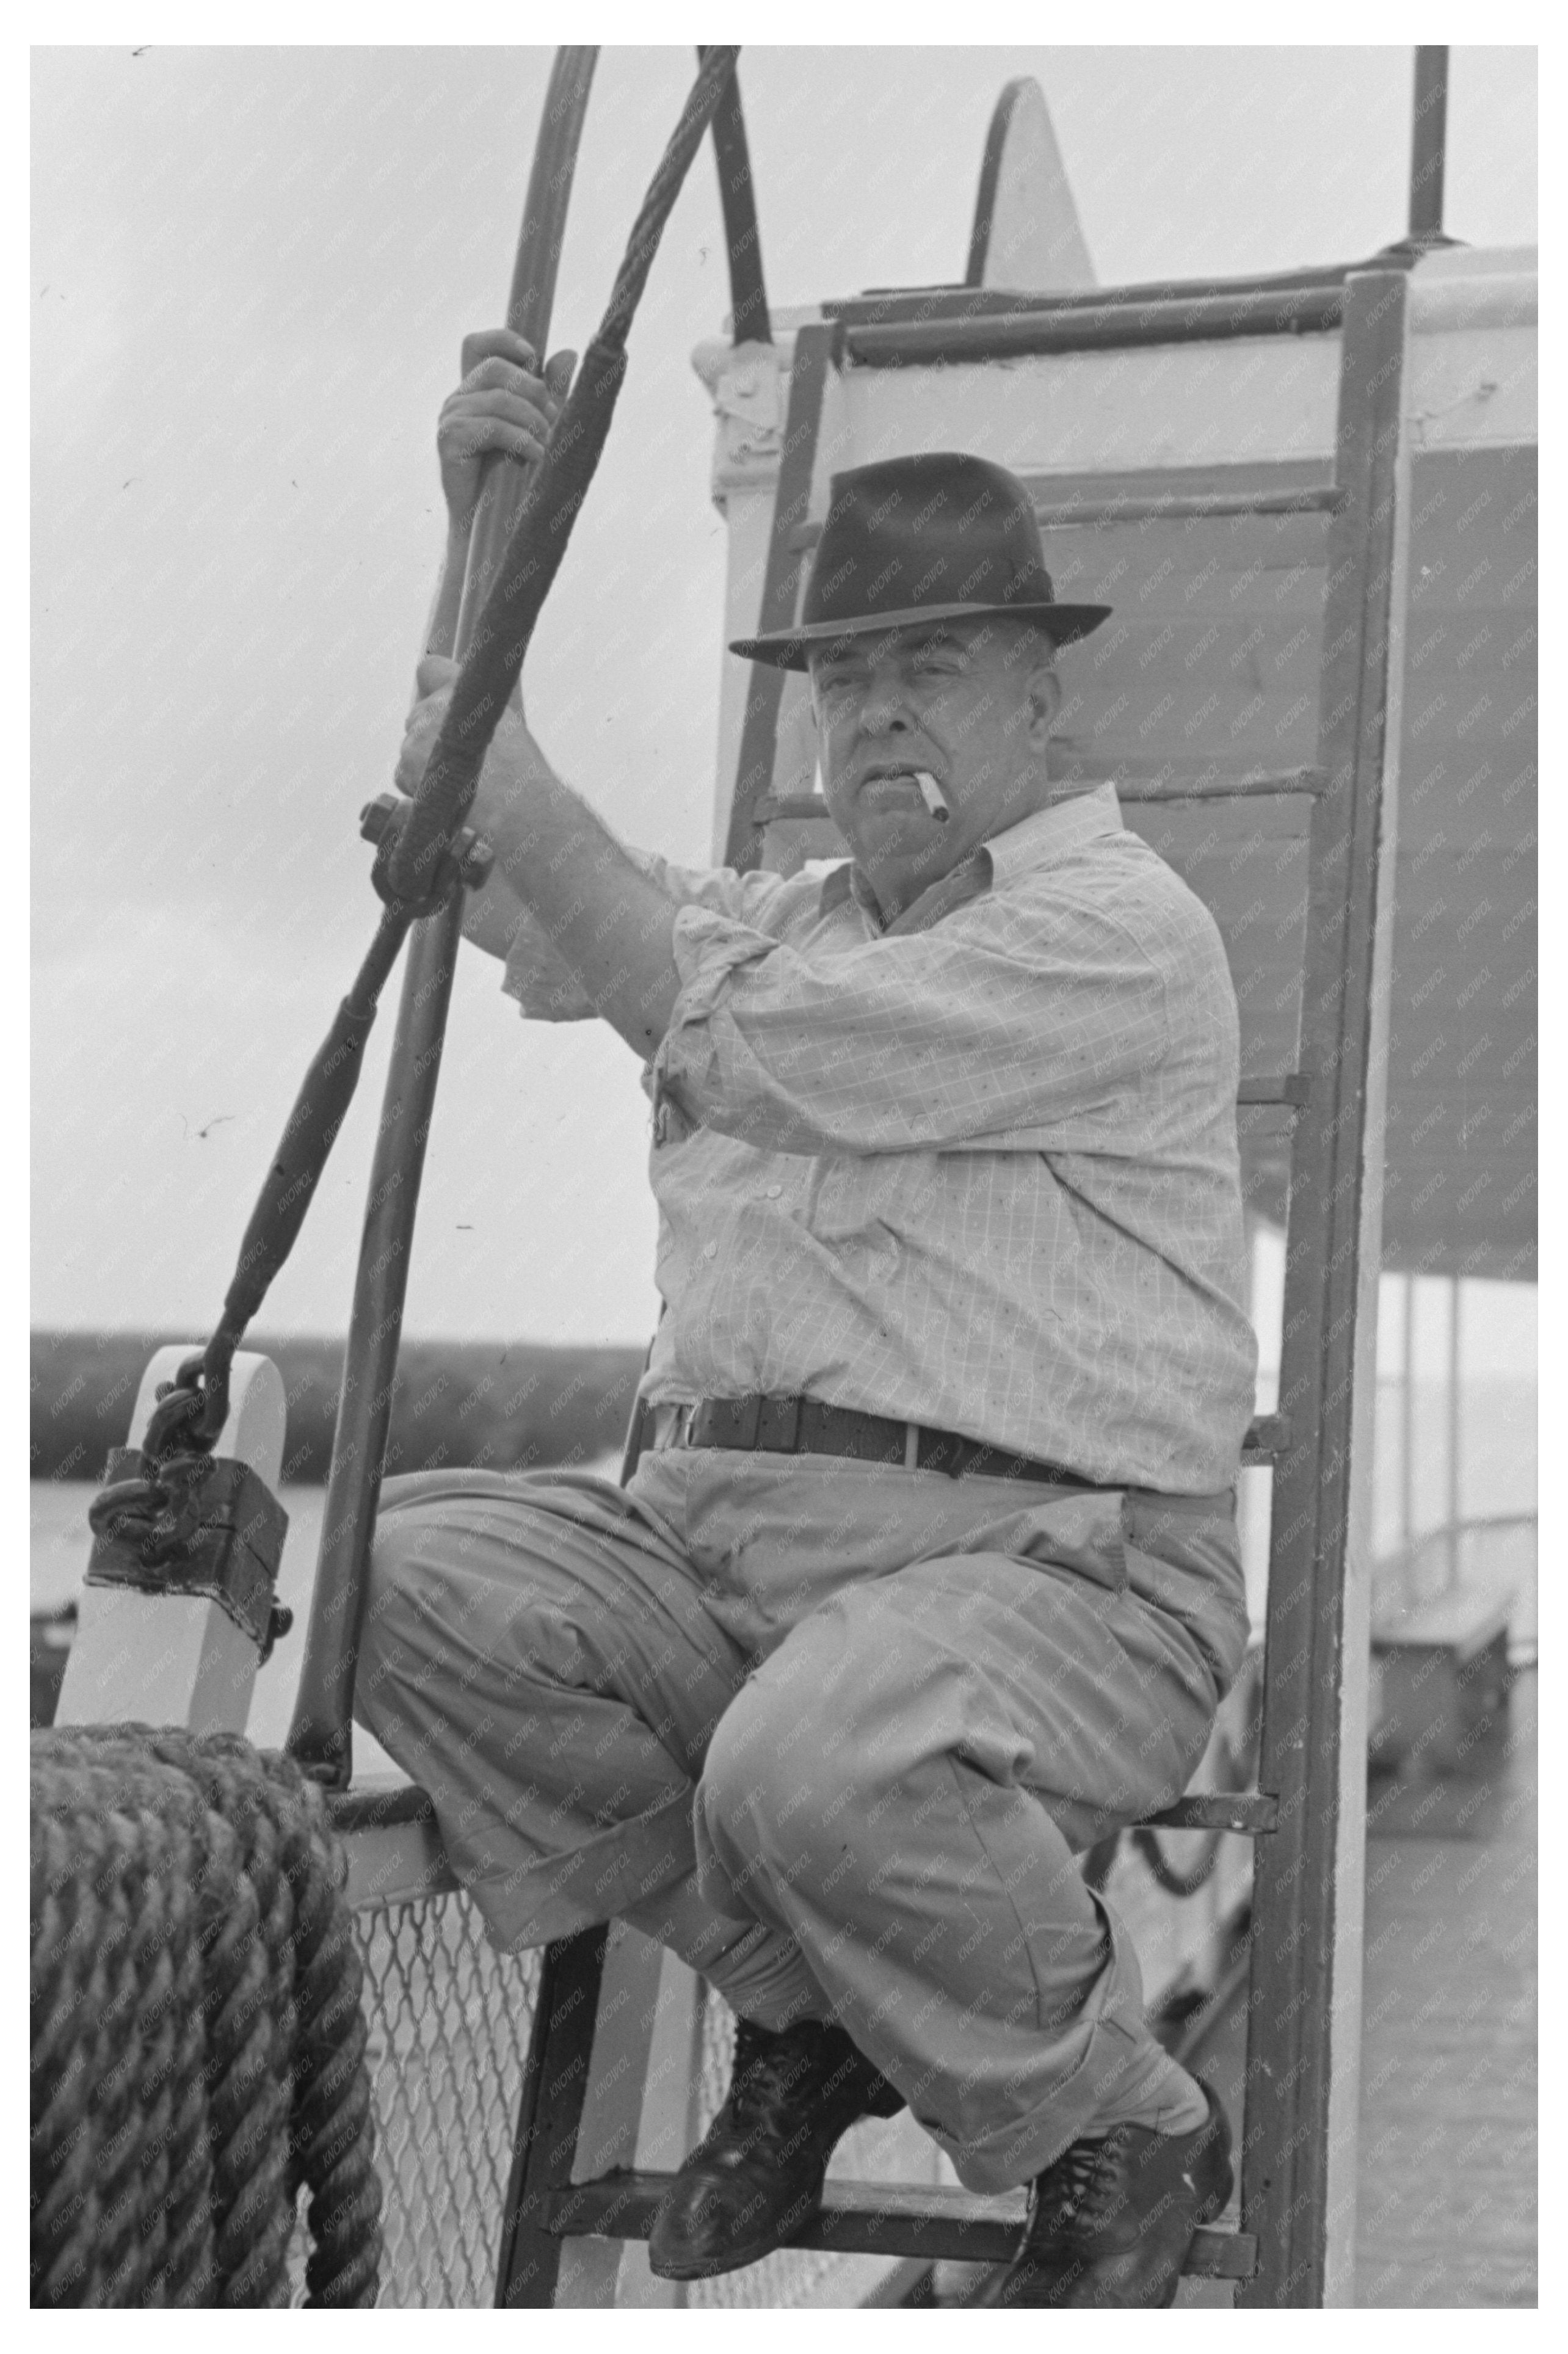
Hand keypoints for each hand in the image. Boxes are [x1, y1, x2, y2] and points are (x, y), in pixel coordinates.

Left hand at [394, 654, 550, 860]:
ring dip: (426, 760)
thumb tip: (464, 708)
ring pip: (411, 746)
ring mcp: (415, 739)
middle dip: (431, 733)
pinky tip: (446, 791)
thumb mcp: (505, 721)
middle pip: (418, 715)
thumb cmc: (519, 768)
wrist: (517, 806)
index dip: (433, 683)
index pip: (429, 669)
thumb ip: (476, 705)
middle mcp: (433, 709)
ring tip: (458, 779)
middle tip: (459, 756)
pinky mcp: (405, 768)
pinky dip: (418, 783)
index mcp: (460, 691)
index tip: (440, 698)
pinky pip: (403, 772)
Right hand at [437, 329, 576, 531]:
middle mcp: (459, 399)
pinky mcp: (449, 439)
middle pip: (497, 369)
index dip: (502, 339)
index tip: (532, 354)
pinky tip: (535, 456)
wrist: (487, 524)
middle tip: (554, 421)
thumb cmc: (513, 477)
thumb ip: (550, 393)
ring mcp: (450, 417)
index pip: (477, 345)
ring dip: (533, 421)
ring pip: (500, 399)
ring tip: (547, 445)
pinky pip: (492, 426)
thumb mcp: (537, 427)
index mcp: (476, 391)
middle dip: (534, 391)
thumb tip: (568, 353)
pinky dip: (521, 440)